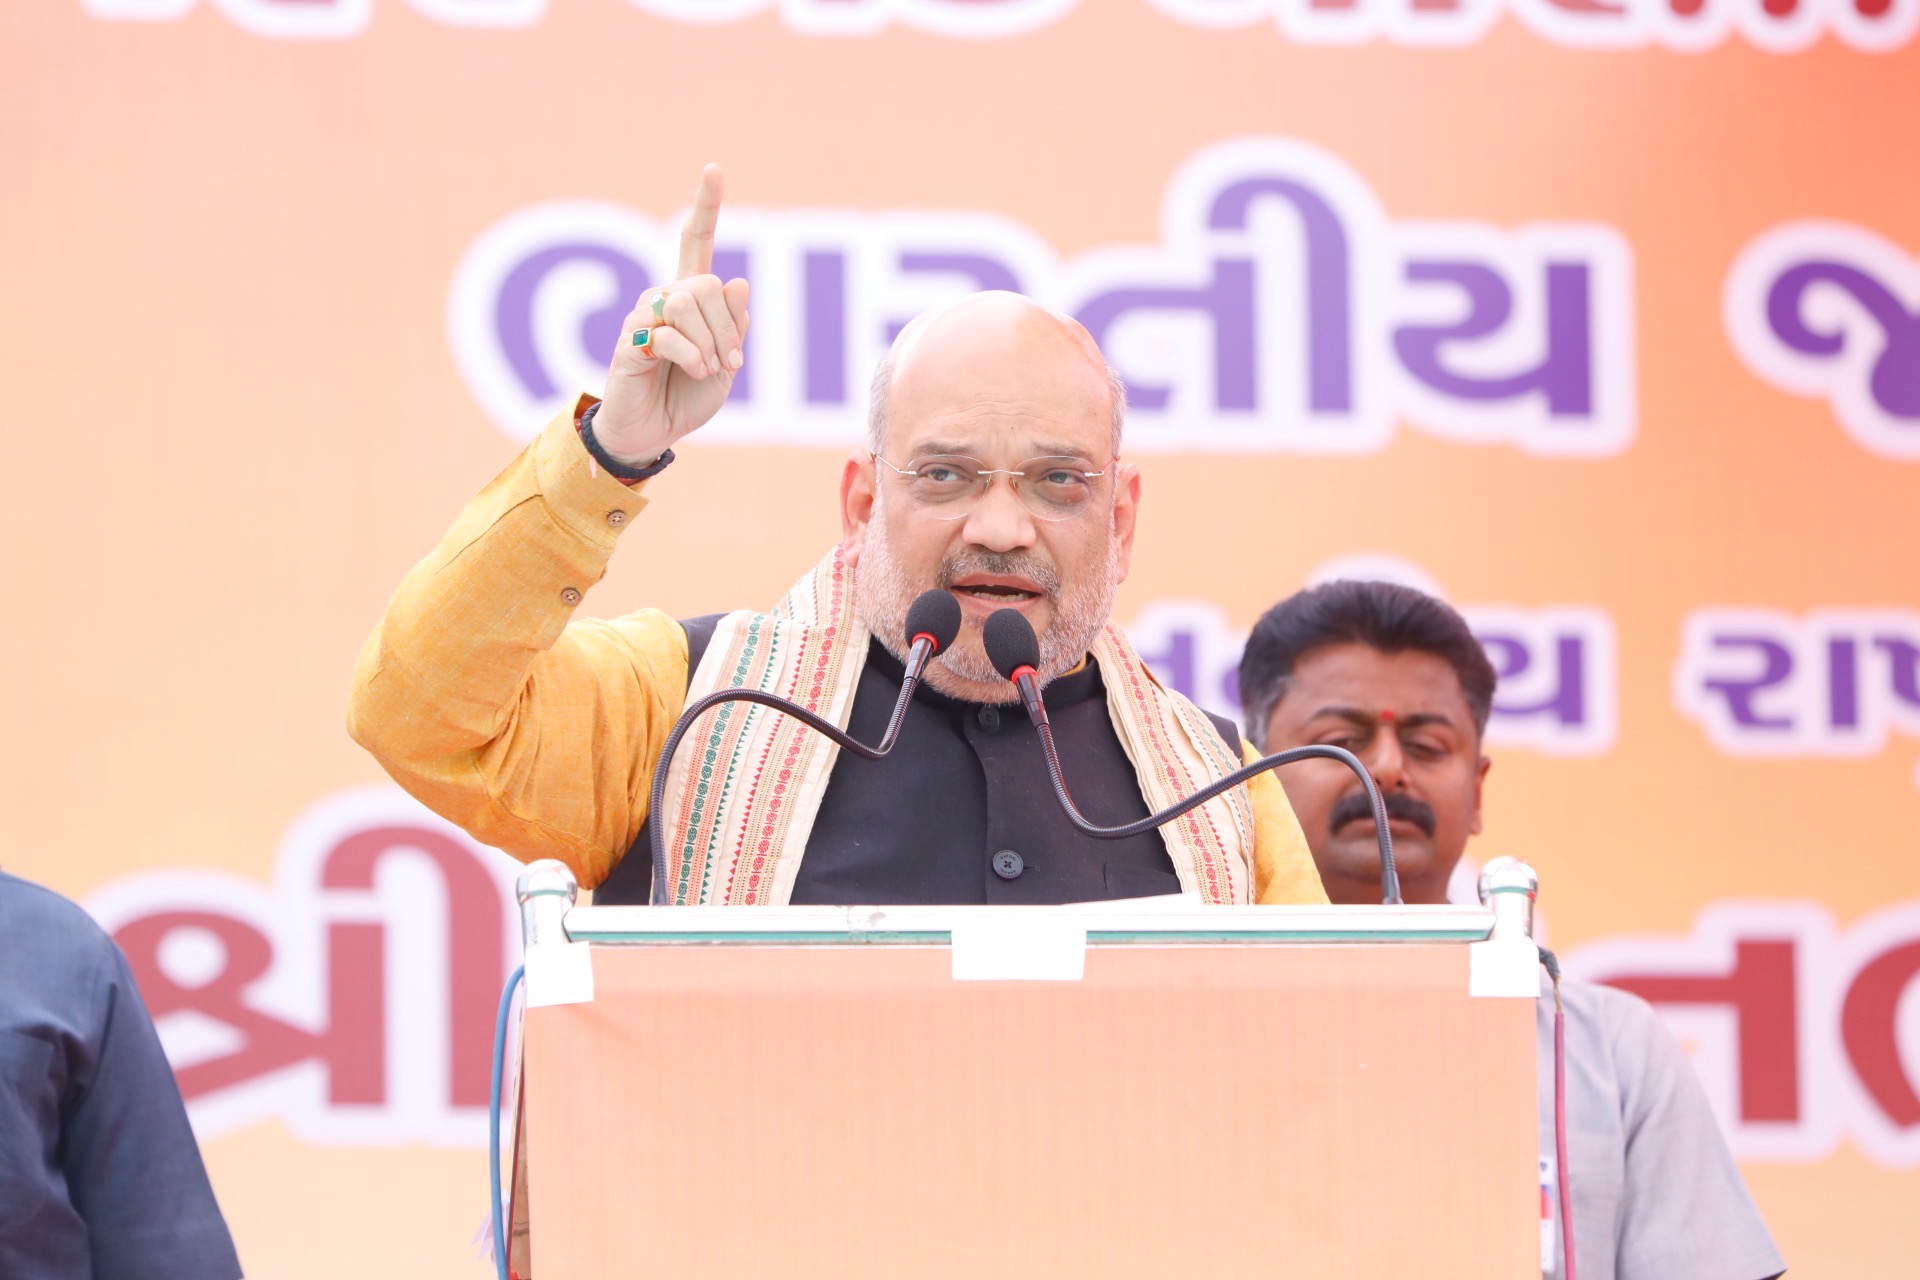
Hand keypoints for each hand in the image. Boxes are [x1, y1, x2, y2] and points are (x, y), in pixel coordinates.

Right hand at [591, 164, 750, 463]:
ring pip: (688, 302)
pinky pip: (669, 334)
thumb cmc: (686, 398)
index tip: (713, 168)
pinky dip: (692, 356)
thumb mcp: (726, 365)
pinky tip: (694, 372)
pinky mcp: (630, 341)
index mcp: (690, 297)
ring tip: (709, 370)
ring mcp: (642, 316)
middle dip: (728, 326)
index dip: (706, 206)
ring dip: (712, 343)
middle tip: (730, 363)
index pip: (696, 241)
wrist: (651, 434)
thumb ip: (734, 327)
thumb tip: (739, 280)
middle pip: (707, 283)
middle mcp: (663, 296)